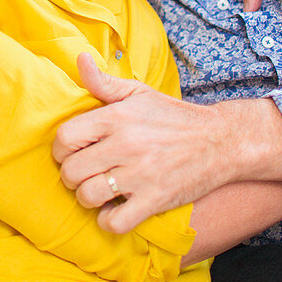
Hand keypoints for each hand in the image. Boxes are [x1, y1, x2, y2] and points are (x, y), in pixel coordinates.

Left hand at [53, 54, 234, 234]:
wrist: (221, 141)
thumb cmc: (172, 116)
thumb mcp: (139, 93)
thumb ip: (104, 82)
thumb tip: (79, 59)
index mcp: (117, 117)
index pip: (66, 136)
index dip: (61, 148)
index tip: (71, 152)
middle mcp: (126, 145)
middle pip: (72, 170)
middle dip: (71, 175)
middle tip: (84, 173)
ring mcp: (140, 175)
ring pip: (88, 196)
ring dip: (87, 197)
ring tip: (98, 190)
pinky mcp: (155, 200)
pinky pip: (114, 222)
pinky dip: (107, 220)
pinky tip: (113, 209)